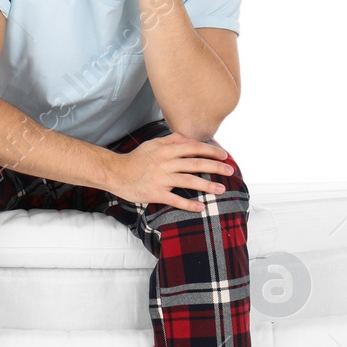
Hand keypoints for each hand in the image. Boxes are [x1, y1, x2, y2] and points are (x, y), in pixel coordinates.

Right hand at [107, 131, 232, 213]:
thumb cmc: (136, 159)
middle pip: (195, 163)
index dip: (210, 151)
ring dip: (207, 186)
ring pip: (188, 181)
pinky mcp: (156, 193)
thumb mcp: (152, 144)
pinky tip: (200, 207)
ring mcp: (161, 179)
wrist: (116, 173)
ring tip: (221, 189)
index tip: (224, 155)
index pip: (193, 148)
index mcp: (166, 150)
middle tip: (230, 170)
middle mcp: (166, 163)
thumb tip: (188, 138)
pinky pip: (175, 199)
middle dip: (215, 167)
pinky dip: (188, 204)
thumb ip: (171, 140)